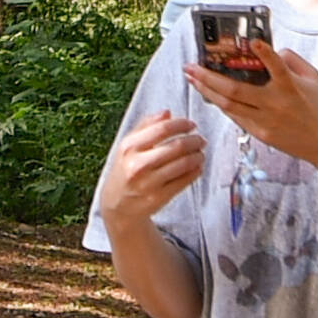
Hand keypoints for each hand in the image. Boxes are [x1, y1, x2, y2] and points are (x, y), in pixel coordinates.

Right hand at [94, 108, 205, 235]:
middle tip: (200, 140)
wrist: (117, 205)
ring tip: (200, 154)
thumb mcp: (127, 146)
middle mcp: (138, 164)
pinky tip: (197, 167)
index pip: (163, 129)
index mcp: (129, 147)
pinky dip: (195, 172)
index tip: (192, 125)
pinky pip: (184, 181)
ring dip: (198, 156)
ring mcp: (149, 182)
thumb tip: (167, 113)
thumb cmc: (125, 170)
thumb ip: (145, 126)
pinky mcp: (159, 197)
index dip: (182, 124)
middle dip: (194, 141)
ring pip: (184, 164)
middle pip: (177, 146)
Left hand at [189, 33, 317, 166]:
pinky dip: (221, 104)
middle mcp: (275, 104)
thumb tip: (272, 50)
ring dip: (207, 91)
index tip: (253, 41)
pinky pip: (235, 117)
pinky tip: (210, 95)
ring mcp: (265, 121)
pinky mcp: (261, 134)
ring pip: (228, 105)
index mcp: (291, 87)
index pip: (277, 66)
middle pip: (234, 90)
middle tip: (190, 66)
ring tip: (192, 79)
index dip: (265, 53)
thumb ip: (293, 61)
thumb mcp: (314, 78)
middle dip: (208, 77)